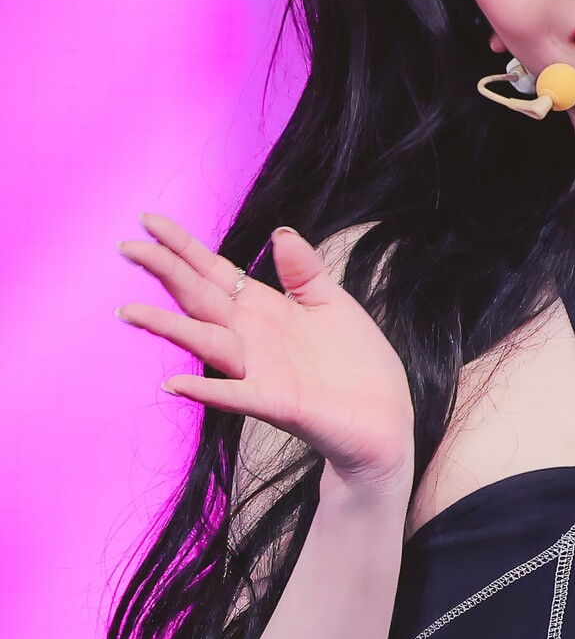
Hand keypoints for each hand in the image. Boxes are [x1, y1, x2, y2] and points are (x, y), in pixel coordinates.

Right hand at [116, 215, 415, 489]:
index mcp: (265, 309)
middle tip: (126, 248)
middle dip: (166, 272)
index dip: (183, 247)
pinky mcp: (278, 403)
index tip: (148, 221)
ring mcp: (261, 371)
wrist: (384, 417)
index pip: (214, 272)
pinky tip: (176, 385)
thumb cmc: (358, 362)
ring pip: (206, 343)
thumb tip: (280, 232)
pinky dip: (207, 390)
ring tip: (131, 312)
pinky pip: (235, 395)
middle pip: (200, 299)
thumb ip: (304, 271)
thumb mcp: (333, 303)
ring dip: (169, 328)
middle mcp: (253, 337)